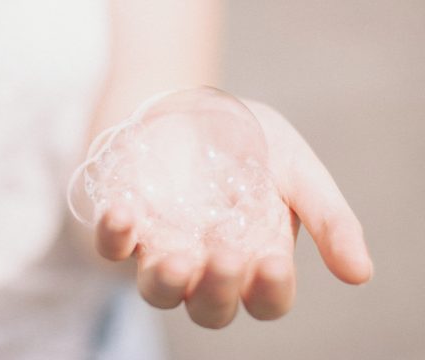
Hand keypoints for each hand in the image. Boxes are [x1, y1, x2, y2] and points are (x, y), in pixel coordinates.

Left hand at [94, 99, 372, 327]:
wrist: (196, 109)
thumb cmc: (250, 143)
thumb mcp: (298, 170)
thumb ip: (328, 219)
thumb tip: (361, 274)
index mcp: (255, 257)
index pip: (265, 297)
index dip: (270, 290)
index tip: (273, 260)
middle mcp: (208, 264)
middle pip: (210, 307)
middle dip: (217, 290)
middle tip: (225, 254)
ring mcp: (164, 247)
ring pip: (159, 291)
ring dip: (166, 281)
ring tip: (176, 257)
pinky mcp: (129, 226)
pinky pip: (113, 248)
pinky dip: (115, 237)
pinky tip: (124, 213)